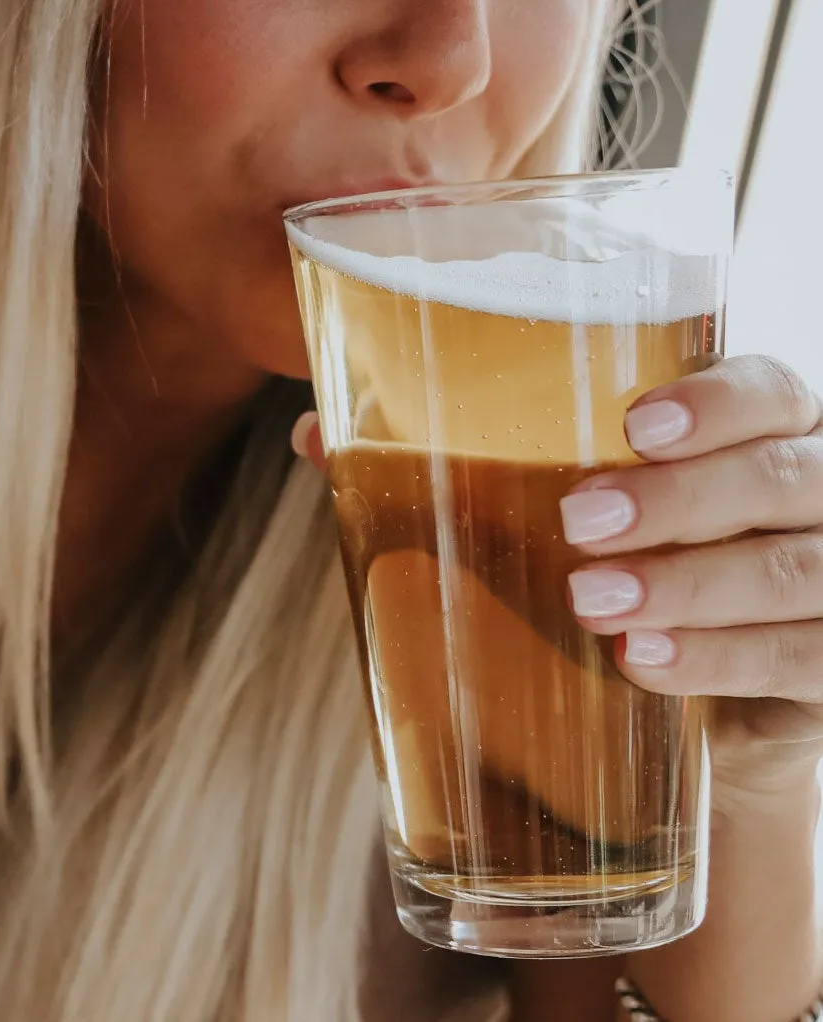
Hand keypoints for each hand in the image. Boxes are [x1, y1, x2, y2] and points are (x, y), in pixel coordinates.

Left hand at [292, 355, 822, 794]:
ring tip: (595, 606)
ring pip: (795, 567)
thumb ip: (449, 456)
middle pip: (782, 472)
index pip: (767, 384)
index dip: (715, 399)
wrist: (695, 703)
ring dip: (692, 584)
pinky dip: (723, 661)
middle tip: (578, 523)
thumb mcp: (545, 501)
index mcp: (754, 422)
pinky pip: (803, 658)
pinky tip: (648, 668)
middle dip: (681, 499)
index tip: (634, 424)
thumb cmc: (615, 562)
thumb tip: (314, 433)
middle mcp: (809, 485)